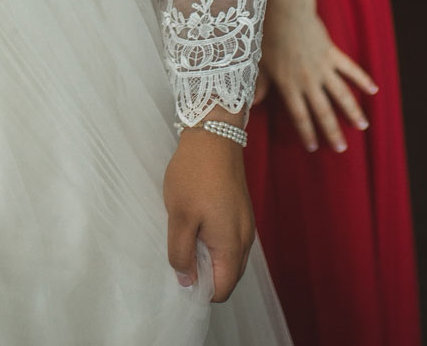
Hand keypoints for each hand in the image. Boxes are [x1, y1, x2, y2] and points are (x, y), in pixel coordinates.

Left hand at [163, 126, 253, 301]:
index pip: (223, 289)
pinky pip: (231, 240)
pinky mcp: (242, 212)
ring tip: (186, 237)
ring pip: (230, 258)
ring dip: (209, 257)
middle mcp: (245, 239)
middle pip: (229, 276)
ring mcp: (246, 224)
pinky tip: (196, 224)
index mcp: (232, 245)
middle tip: (181, 255)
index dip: (201, 291)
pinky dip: (214, 242)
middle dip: (205, 275)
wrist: (215, 135)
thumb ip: (182, 254)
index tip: (182, 275)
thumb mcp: (180, 217)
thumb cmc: (194, 175)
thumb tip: (187, 281)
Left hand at [253, 4, 376, 153]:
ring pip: (341, 95)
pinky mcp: (332, 54)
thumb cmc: (268, 36)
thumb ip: (261, 85)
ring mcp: (322, 68)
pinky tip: (374, 90)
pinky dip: (363, 79)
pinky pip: (350, 69)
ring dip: (352, 111)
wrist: (285, 12)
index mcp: (289, 86)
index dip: (307, 133)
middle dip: (332, 131)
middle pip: (323, 111)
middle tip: (342, 148)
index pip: (299, 116)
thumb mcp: (260, 64)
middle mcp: (308, 81)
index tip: (314, 147)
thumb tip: (252, 103)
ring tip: (362, 126)